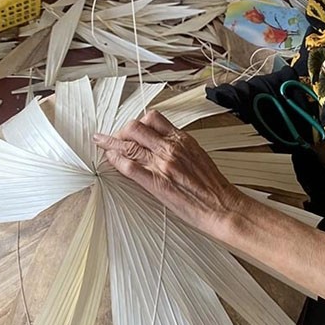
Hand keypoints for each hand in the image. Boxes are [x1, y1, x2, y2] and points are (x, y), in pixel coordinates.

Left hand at [93, 110, 242, 234]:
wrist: (222, 205)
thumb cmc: (213, 186)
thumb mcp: (198, 155)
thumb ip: (179, 147)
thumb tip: (163, 145)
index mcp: (182, 139)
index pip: (153, 118)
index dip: (138, 122)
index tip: (131, 128)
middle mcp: (170, 148)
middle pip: (135, 127)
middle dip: (122, 131)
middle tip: (116, 138)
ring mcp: (162, 164)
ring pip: (128, 144)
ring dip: (111, 143)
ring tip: (102, 143)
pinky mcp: (155, 183)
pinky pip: (129, 167)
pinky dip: (116, 161)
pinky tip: (111, 160)